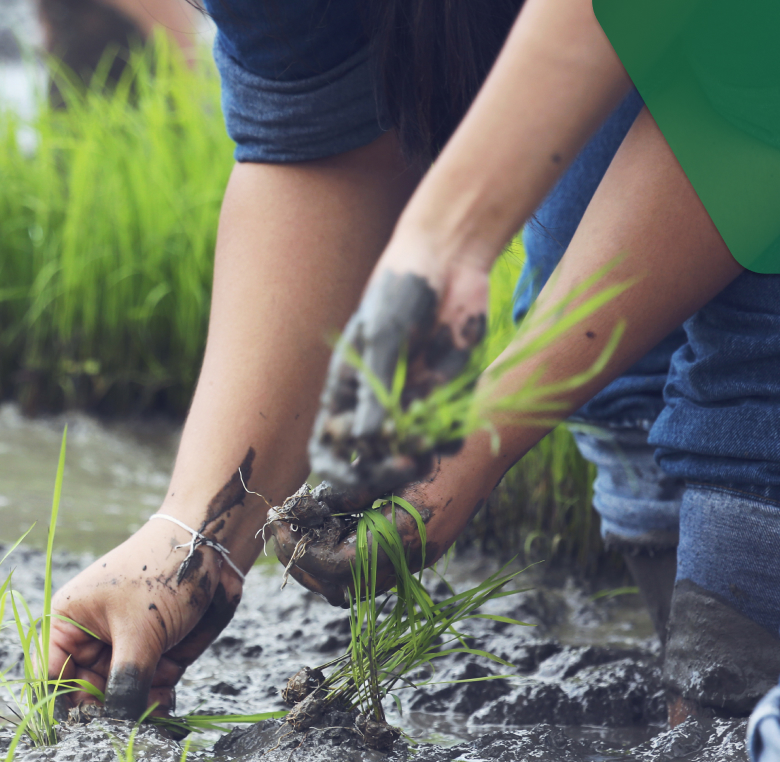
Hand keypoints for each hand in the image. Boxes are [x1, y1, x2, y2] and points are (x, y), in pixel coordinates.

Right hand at [48, 517, 242, 718]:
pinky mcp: (158, 656)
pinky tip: (166, 703)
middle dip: (105, 712)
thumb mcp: (140, 631)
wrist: (214, 549)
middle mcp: (92, 638)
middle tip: (124, 728)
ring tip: (153, 712)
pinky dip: (157, 703)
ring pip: (121, 696)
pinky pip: (149, 691)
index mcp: (69, 622)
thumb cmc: (162, 574)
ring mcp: (126, 648)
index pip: (51, 675)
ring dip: (136, 711)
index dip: (62, 704)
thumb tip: (116, 725)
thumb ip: (126, 683)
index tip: (82, 728)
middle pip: (86, 692)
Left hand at [269, 441, 496, 604]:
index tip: (280, 521)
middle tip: (283, 527)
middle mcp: (411, 556)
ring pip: (352, 582)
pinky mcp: (415, 546)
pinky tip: (331, 518)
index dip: (301, 549)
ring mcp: (415, 555)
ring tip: (304, 522)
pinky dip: (341, 550)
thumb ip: (348, 489)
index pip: (337, 567)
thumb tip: (307, 507)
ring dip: (321, 559)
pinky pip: (369, 565)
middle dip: (304, 561)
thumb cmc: (439, 440)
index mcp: (405, 537)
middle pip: (341, 587)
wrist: (489, 438)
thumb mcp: (386, 461)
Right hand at [309, 255, 489, 496]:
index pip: (328, 448)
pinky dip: (449, 438)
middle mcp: (375, 408)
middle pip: (371, 463)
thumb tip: (363, 442)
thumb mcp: (382, 339)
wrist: (449, 263)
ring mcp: (412, 407)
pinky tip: (451, 423)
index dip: (337, 473)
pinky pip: (447, 438)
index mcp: (344, 393)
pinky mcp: (447, 401)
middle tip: (404, 465)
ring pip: (412, 457)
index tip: (356, 481)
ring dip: (419, 458)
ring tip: (426, 444)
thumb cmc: (400, 293)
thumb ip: (375, 392)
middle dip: (385, 472)